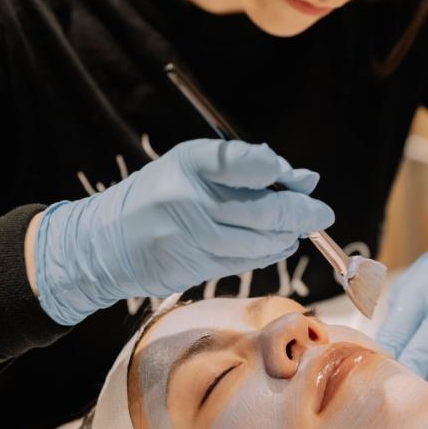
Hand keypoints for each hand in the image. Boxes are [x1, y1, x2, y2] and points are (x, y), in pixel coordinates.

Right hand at [33, 139, 333, 325]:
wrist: (105, 242)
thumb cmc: (159, 194)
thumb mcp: (192, 165)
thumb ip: (245, 167)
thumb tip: (304, 179)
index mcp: (188, 162)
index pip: (241, 160)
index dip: (277, 169)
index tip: (302, 177)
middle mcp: (189, 199)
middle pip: (263, 210)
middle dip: (302, 213)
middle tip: (322, 213)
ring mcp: (191, 237)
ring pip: (259, 242)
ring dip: (288, 237)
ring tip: (299, 230)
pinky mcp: (193, 268)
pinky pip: (245, 262)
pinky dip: (268, 253)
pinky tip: (277, 245)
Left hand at [375, 215, 427, 407]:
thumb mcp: (416, 279)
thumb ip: (398, 312)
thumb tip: (380, 349)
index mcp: (420, 292)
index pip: (394, 334)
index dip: (381, 360)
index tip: (372, 377)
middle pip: (420, 355)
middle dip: (402, 379)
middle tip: (388, 397)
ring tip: (412, 405)